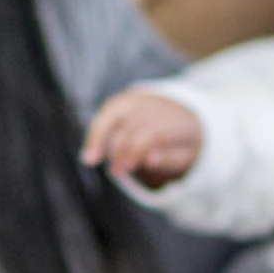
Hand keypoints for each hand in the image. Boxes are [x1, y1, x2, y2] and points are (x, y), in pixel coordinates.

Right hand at [81, 91, 202, 187]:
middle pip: (131, 125)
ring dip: (99, 136)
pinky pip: (107, 111)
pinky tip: (90, 151)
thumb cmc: (182, 144)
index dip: (134, 150)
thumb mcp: (184, 156)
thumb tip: (150, 159)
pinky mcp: (125, 99)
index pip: (151, 132)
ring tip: (89, 160)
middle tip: (114, 173)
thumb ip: (169, 159)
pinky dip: (96, 130)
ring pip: (113, 113)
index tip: (124, 169)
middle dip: (120, 149)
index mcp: (176, 120)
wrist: (183, 115)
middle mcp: (156, 104)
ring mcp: (139, 99)